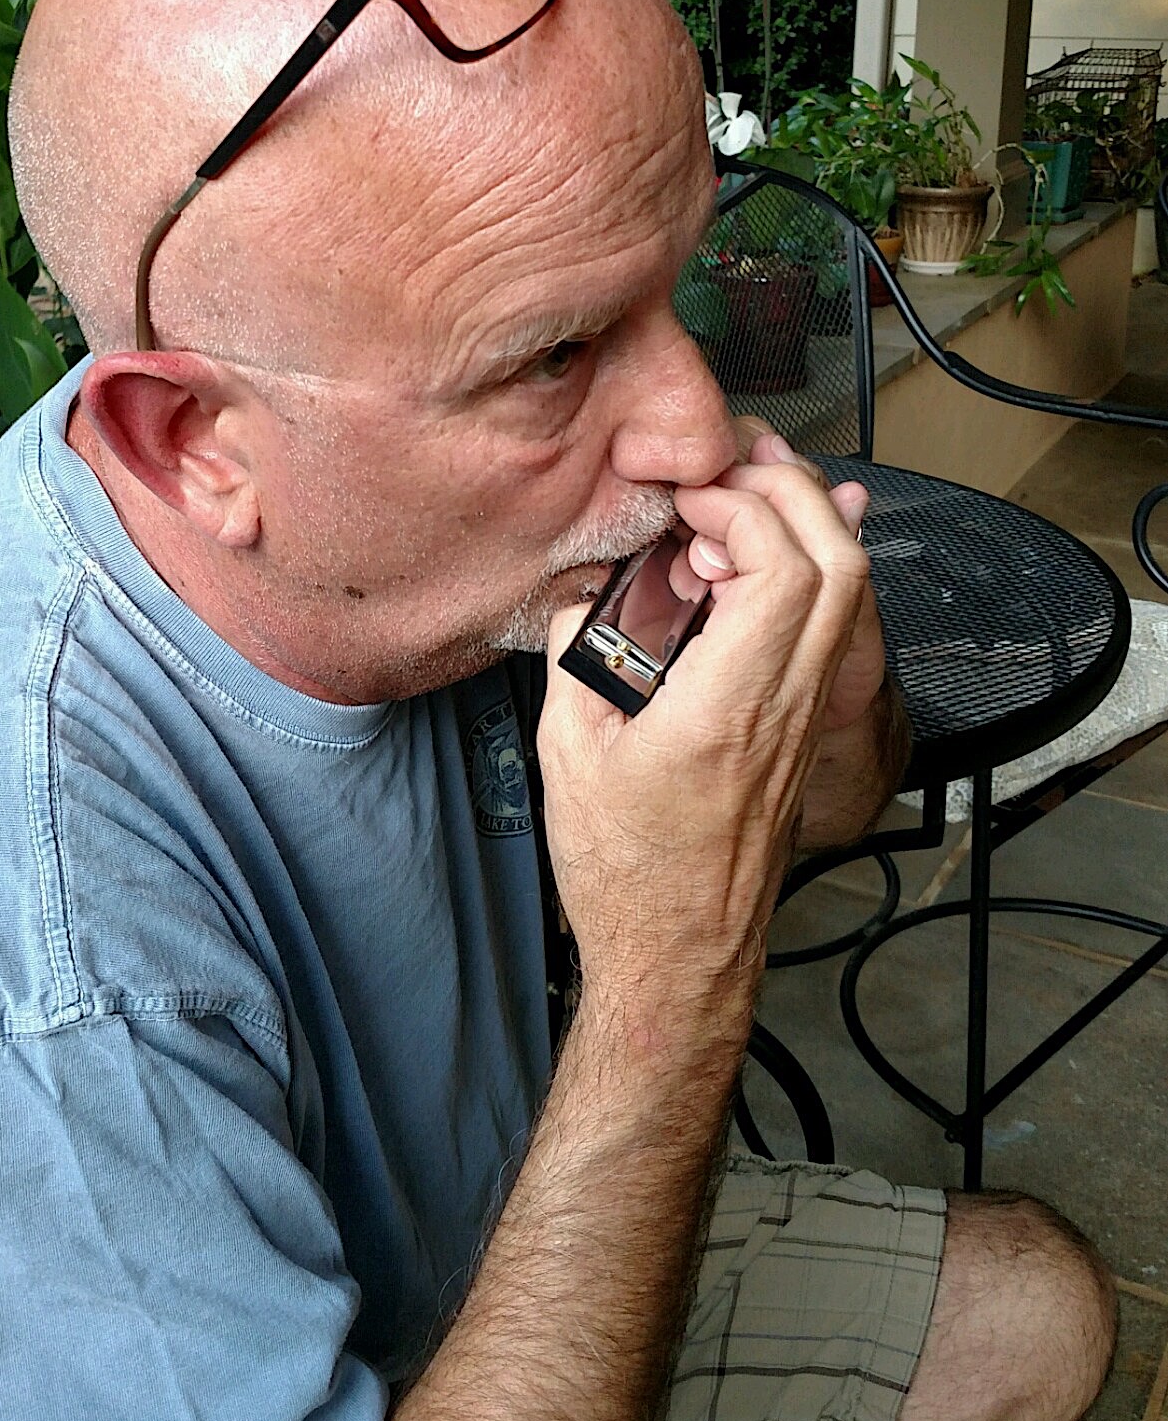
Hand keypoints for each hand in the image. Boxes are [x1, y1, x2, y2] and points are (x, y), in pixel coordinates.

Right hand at [540, 458, 869, 1021]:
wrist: (679, 955)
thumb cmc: (627, 873)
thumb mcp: (571, 751)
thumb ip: (578, 652)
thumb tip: (585, 589)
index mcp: (729, 708)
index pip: (783, 570)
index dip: (743, 507)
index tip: (687, 498)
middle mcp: (784, 707)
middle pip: (839, 565)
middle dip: (792, 491)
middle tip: (732, 465)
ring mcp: (803, 719)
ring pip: (848, 595)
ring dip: (805, 526)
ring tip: (748, 491)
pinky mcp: (799, 731)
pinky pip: (830, 631)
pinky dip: (808, 573)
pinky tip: (774, 551)